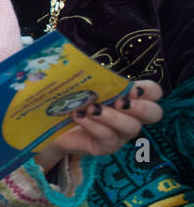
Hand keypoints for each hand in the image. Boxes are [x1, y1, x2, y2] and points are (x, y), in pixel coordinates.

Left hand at [36, 80, 162, 172]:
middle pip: (154, 114)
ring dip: (112, 116)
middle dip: (140, 107)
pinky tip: (80, 116)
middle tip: (120, 101)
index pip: (154, 93)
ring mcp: (121, 134)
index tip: (132, 89)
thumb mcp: (81, 84)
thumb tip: (80, 60)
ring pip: (131, 127)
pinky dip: (94, 126)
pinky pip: (108, 138)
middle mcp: (131, 116)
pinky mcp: (106, 147)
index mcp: (130, 97)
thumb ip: (89, 75)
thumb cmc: (70, 99)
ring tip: (92, 108)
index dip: (148, 90)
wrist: (51, 124)